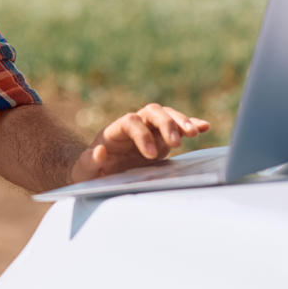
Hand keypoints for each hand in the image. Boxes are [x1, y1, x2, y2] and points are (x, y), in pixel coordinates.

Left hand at [70, 104, 209, 183]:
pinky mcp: (161, 141)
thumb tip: (99, 151)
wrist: (98, 175)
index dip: (141, 134)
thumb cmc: (89, 173)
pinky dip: (190, 125)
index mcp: (114, 132)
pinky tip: (204, 126)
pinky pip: (177, 129)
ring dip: (180, 122)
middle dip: (165, 123)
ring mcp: (148, 132)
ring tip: (194, 132)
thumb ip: (88, 162)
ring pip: (166, 116)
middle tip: (176, 142)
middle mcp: (133, 127)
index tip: (149, 154)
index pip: (130, 122)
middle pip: (151, 113)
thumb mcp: (83, 172)